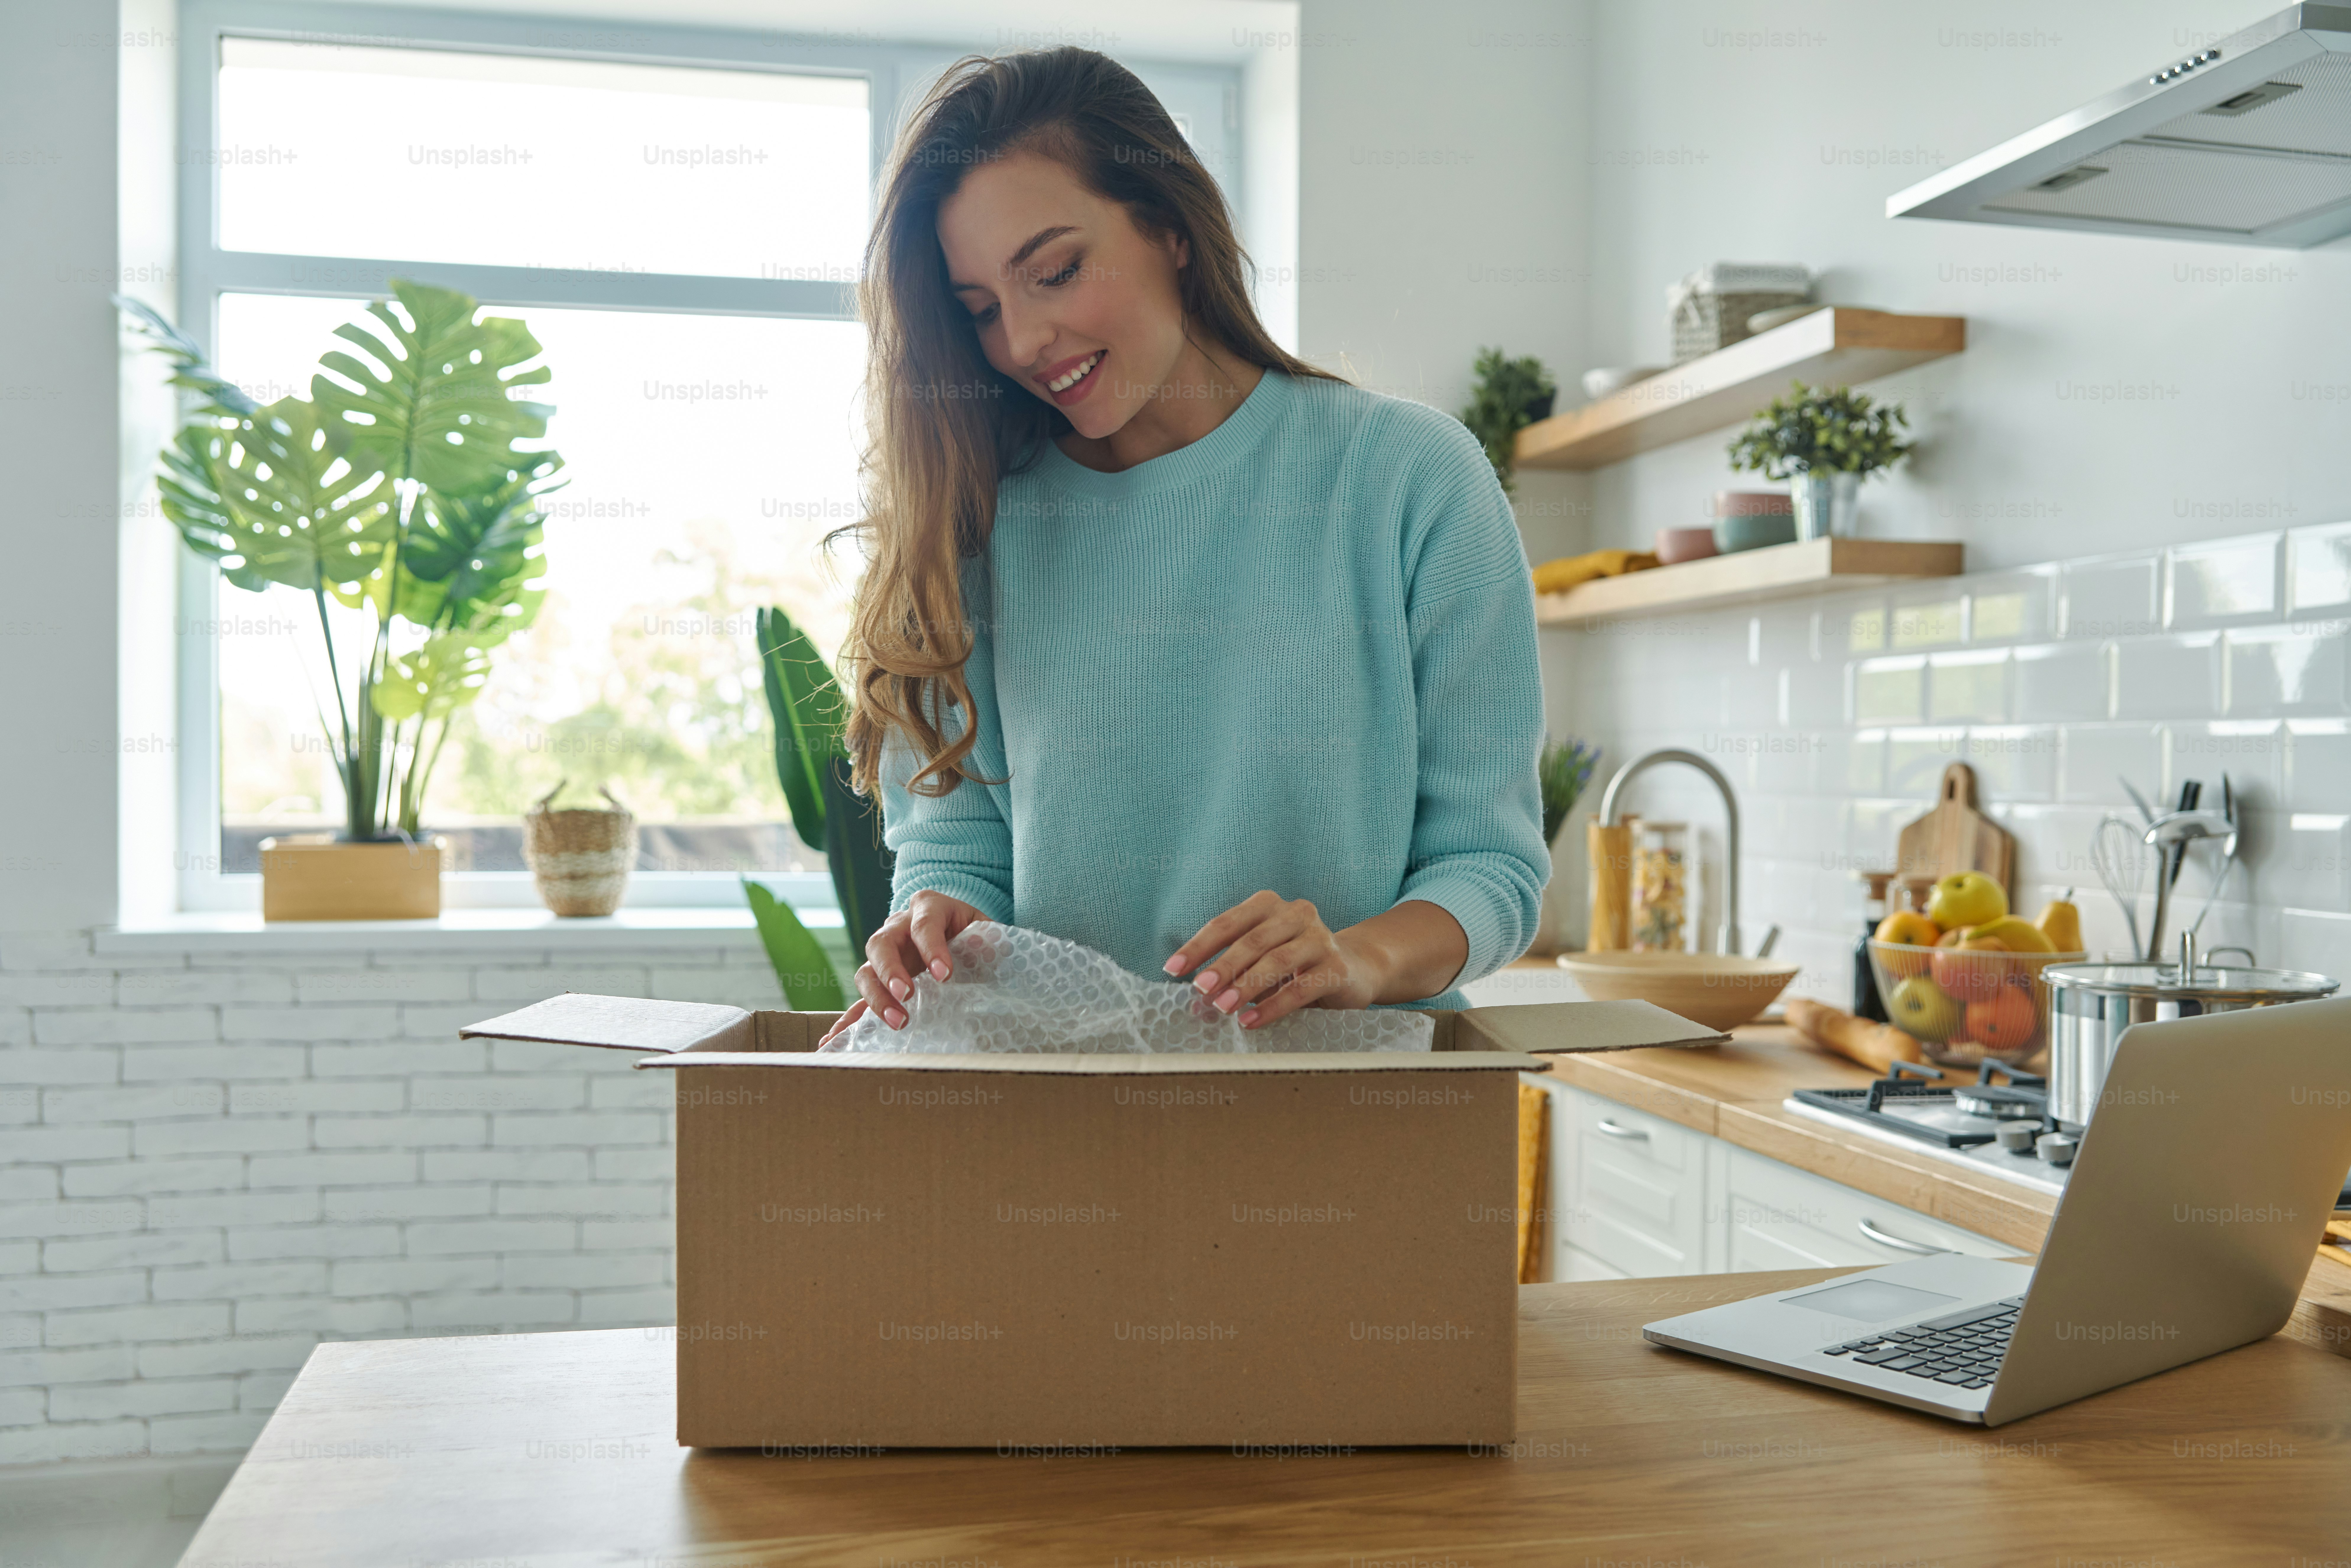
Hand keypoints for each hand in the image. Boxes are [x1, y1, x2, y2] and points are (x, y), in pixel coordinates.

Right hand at [818, 891, 987, 1046]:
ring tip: (897, 1022)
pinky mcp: (879, 980)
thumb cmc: (973, 931)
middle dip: (891, 971)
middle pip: (882, 943)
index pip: (925, 924)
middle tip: (906, 995)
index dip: (932, 948)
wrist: (957, 929)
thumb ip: (988, 941)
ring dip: (876, 998)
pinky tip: (835, 1039)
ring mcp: (885, 953)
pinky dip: (847, 1019)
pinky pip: (859, 998)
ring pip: (866, 970)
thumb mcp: (985, 929)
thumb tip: (986, 953)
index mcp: (928, 907)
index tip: (944, 974)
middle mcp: (899, 926)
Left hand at [1162, 891, 1385, 1028]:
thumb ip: (1232, 969)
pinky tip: (1251, 1022)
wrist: (1355, 968)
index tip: (1172, 968)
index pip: (1227, 923)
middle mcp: (1296, 913)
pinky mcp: (1337, 966)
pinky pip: (1301, 988)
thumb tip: (1195, 998)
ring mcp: (1320, 938)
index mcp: (1269, 905)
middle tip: (1200, 989)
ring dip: (1246, 986)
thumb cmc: (1294, 964)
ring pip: (1277, 960)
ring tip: (1222, 1008)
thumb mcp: (1261, 958)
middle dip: (1222, 966)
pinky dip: (1274, 1006)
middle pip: (1252, 940)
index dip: (1198, 946)